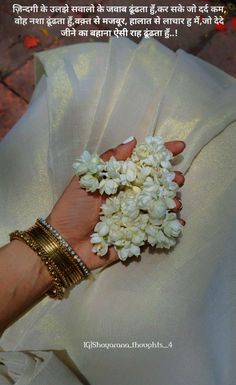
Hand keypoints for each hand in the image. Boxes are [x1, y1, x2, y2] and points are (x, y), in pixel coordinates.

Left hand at [47, 138, 185, 269]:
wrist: (65, 243)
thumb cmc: (73, 209)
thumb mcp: (87, 179)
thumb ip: (110, 161)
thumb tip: (132, 140)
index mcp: (118, 181)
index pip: (142, 163)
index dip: (160, 154)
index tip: (179, 146)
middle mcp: (129, 196)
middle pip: (155, 184)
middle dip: (170, 179)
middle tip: (177, 179)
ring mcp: (134, 216)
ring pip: (159, 206)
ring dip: (172, 201)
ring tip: (176, 202)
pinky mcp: (136, 236)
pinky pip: (156, 229)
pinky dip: (170, 225)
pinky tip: (178, 221)